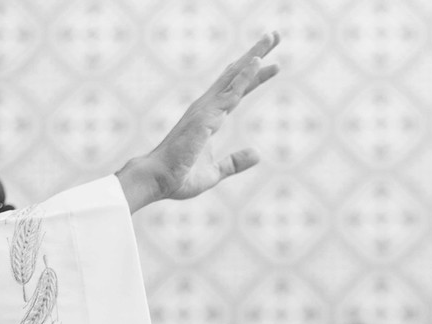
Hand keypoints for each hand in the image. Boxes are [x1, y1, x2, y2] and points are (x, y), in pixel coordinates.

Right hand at [117, 32, 279, 209]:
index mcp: (209, 117)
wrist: (158, 180)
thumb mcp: (215, 171)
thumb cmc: (179, 177)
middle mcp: (207, 106)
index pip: (237, 90)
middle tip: (274, 35)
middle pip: (236, 74)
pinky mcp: (207, 117)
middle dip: (256, 54)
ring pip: (235, 76)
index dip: (255, 76)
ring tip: (272, 36)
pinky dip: (245, 76)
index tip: (273, 64)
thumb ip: (235, 162)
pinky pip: (231, 92)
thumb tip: (257, 154)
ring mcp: (206, 109)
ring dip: (255, 55)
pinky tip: (258, 61)